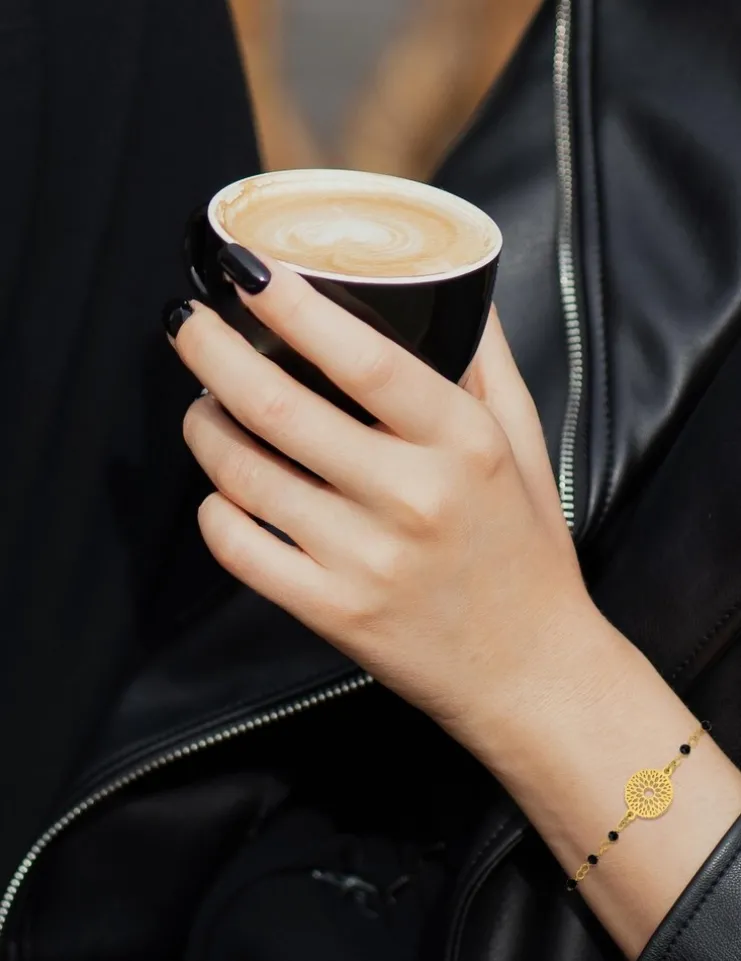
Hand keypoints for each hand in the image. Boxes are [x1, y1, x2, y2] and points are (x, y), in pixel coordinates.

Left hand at [172, 254, 593, 743]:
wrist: (530, 671)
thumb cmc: (527, 552)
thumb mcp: (525, 446)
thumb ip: (488, 363)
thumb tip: (457, 288)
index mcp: (464, 445)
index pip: (364, 360)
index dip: (294, 309)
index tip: (248, 270)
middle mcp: (412, 498)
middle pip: (280, 409)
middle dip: (212, 352)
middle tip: (187, 322)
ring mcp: (366, 560)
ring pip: (245, 476)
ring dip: (205, 428)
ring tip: (203, 404)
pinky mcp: (333, 612)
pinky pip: (240, 550)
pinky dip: (214, 512)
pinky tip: (221, 491)